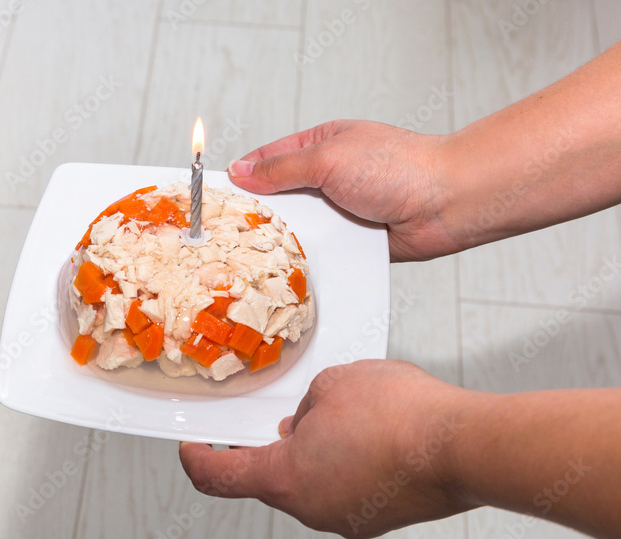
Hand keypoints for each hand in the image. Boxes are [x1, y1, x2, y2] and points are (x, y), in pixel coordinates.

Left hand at [179, 360, 477, 537]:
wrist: (465, 447)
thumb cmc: (401, 416)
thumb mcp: (332, 384)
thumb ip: (305, 406)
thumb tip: (305, 423)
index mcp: (284, 479)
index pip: (219, 477)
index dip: (197, 460)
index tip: (190, 448)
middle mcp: (310, 509)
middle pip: (269, 479)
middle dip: (270, 446)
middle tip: (281, 415)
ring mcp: (346, 519)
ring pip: (310, 484)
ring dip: (313, 453)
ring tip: (342, 417)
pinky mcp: (377, 518)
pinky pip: (344, 490)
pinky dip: (343, 465)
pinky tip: (369, 436)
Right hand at [228, 120, 458, 261]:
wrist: (447, 204)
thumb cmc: (398, 167)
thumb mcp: (328, 158)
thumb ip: (281, 168)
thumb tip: (241, 171)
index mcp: (320, 146)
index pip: (267, 160)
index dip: (241, 178)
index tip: (215, 197)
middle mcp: (329, 178)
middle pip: (280, 199)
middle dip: (261, 215)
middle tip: (230, 234)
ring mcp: (341, 210)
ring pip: (299, 229)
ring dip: (287, 240)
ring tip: (259, 256)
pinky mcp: (353, 240)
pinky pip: (322, 251)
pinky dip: (311, 258)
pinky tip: (295, 268)